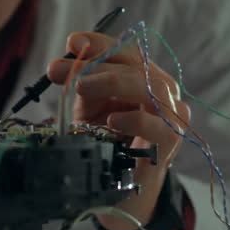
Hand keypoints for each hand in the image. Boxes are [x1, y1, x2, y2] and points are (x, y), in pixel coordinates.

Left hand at [47, 32, 189, 229]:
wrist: (118, 187)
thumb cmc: (106, 141)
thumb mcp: (88, 106)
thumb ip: (82, 82)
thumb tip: (63, 60)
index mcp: (142, 76)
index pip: (124, 51)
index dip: (98, 43)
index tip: (71, 43)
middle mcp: (161, 90)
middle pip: (135, 65)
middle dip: (94, 62)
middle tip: (57, 70)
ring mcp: (171, 114)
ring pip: (150, 87)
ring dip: (113, 82)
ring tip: (80, 87)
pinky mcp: (171, 141)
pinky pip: (159, 125)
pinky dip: (136, 120)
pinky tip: (112, 120)